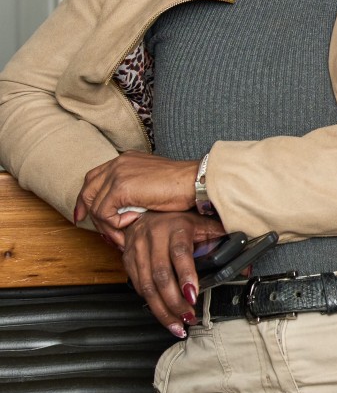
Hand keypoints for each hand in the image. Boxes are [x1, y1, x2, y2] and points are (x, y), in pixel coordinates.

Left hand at [75, 151, 198, 244]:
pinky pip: (104, 212)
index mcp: (126, 160)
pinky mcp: (120, 188)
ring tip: (126, 232)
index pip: (95, 178)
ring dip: (109, 224)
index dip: (87, 198)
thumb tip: (123, 209)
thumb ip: (135, 189)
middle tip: (103, 232)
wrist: (195, 181)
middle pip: (88, 190)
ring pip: (95, 205)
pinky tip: (134, 220)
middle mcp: (118, 163)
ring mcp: (118, 174)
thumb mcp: (152, 183)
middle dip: (90, 214)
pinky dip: (116, 223)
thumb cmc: (183, 185)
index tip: (85, 215)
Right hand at [121, 211, 226, 337]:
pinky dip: (150, 303)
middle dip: (175, 301)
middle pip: (161, 276)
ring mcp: (138, 250)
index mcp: (175, 228)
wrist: (145, 212)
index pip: (180, 254)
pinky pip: (138, 287)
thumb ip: (223, 240)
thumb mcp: (202, 224)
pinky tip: (163, 314)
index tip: (193, 295)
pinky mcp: (128, 260)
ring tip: (177, 324)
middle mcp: (153, 238)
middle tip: (188, 316)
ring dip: (162, 309)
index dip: (186, 276)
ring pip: (146, 286)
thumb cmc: (177, 220)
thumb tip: (247, 261)